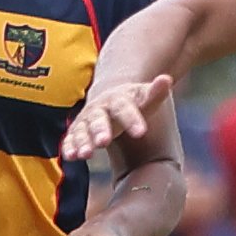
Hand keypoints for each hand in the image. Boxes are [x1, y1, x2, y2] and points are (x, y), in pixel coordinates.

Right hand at [59, 73, 174, 165]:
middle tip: (103, 142)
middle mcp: (99, 109)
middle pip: (98, 119)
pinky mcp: (77, 131)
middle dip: (100, 130)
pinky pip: (71, 138)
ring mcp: (86, 120)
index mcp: (117, 99)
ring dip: (82, 142)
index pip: (125, 108)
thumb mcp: (145, 97)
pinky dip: (69, 147)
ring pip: (82, 130)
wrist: (110, 98)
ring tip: (85, 154)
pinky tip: (70, 156)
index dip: (132, 119)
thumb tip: (167, 79)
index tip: (141, 132)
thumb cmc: (132, 102)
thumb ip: (156, 92)